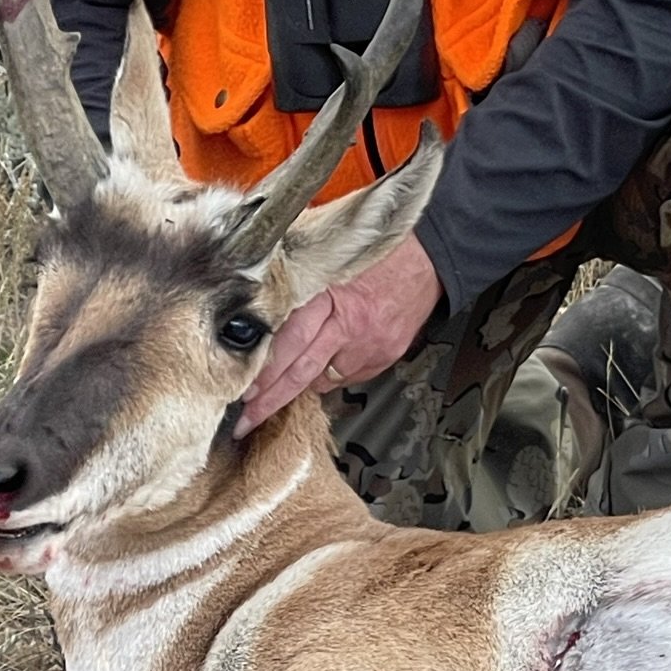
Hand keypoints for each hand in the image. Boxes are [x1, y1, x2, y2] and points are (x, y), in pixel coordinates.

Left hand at [234, 232, 442, 436]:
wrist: (429, 254)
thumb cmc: (377, 249)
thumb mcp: (329, 255)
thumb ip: (297, 277)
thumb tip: (259, 292)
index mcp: (328, 296)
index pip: (286, 342)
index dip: (262, 372)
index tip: (241, 391)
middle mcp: (348, 325)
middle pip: (299, 372)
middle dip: (269, 401)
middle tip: (245, 421)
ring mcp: (368, 345)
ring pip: (324, 379)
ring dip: (301, 387)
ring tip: (277, 395)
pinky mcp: (384, 356)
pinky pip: (349, 375)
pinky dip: (333, 374)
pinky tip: (325, 366)